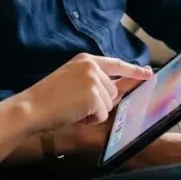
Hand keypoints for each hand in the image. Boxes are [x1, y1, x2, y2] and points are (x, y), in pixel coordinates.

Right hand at [17, 54, 151, 132]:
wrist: (32, 107)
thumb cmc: (49, 98)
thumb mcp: (72, 80)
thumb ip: (95, 81)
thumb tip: (119, 90)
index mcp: (86, 59)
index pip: (116, 64)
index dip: (134, 71)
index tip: (148, 73)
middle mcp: (92, 67)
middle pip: (113, 91)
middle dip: (99, 103)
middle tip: (75, 104)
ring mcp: (94, 80)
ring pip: (109, 104)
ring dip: (94, 112)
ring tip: (72, 108)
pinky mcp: (94, 96)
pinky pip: (102, 115)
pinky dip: (90, 120)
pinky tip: (74, 114)